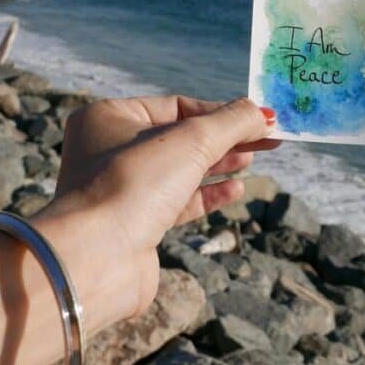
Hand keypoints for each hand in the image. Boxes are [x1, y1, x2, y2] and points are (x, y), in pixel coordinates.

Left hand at [37, 96, 278, 326]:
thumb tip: (264, 112)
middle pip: (181, 137)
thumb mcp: (192, 140)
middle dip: (225, 138)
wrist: (97, 258)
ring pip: (180, 170)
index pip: (177, 106)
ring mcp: (121, 189)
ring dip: (219, 164)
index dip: (221, 112)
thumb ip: (232, 121)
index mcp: (109, 117)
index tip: (259, 118)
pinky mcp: (135, 224)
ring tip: (252, 159)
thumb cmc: (134, 183)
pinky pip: (177, 201)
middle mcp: (108, 150)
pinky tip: (235, 189)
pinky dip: (207, 194)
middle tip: (268, 138)